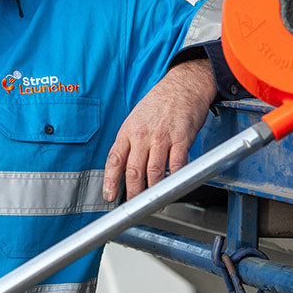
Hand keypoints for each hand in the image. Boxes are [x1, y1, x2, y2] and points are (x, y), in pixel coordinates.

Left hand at [102, 59, 217, 201]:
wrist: (183, 85)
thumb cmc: (160, 102)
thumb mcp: (136, 118)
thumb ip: (131, 142)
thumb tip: (126, 167)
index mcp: (128, 130)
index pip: (115, 160)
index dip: (110, 181)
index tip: (109, 196)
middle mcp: (142, 135)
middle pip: (133, 170)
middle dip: (132, 193)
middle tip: (133, 206)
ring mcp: (162, 137)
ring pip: (153, 172)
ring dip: (153, 192)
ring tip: (154, 203)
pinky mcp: (181, 139)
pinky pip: (176, 165)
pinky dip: (174, 180)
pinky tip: (172, 188)